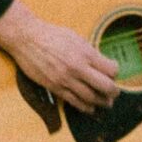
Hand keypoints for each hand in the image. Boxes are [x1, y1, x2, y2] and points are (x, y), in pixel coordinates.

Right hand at [0, 0, 121, 112]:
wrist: (27, 38)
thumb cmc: (51, 35)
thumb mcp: (75, 38)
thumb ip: (89, 52)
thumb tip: (101, 64)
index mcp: (85, 53)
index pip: (111, 69)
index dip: (115, 72)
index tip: (113, 72)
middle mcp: (77, 68)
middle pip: (105, 86)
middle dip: (113, 92)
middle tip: (114, 92)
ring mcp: (66, 79)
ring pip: (91, 98)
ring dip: (101, 102)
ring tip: (105, 102)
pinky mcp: (55, 87)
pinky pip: (74, 102)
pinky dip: (85, 107)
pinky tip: (90, 107)